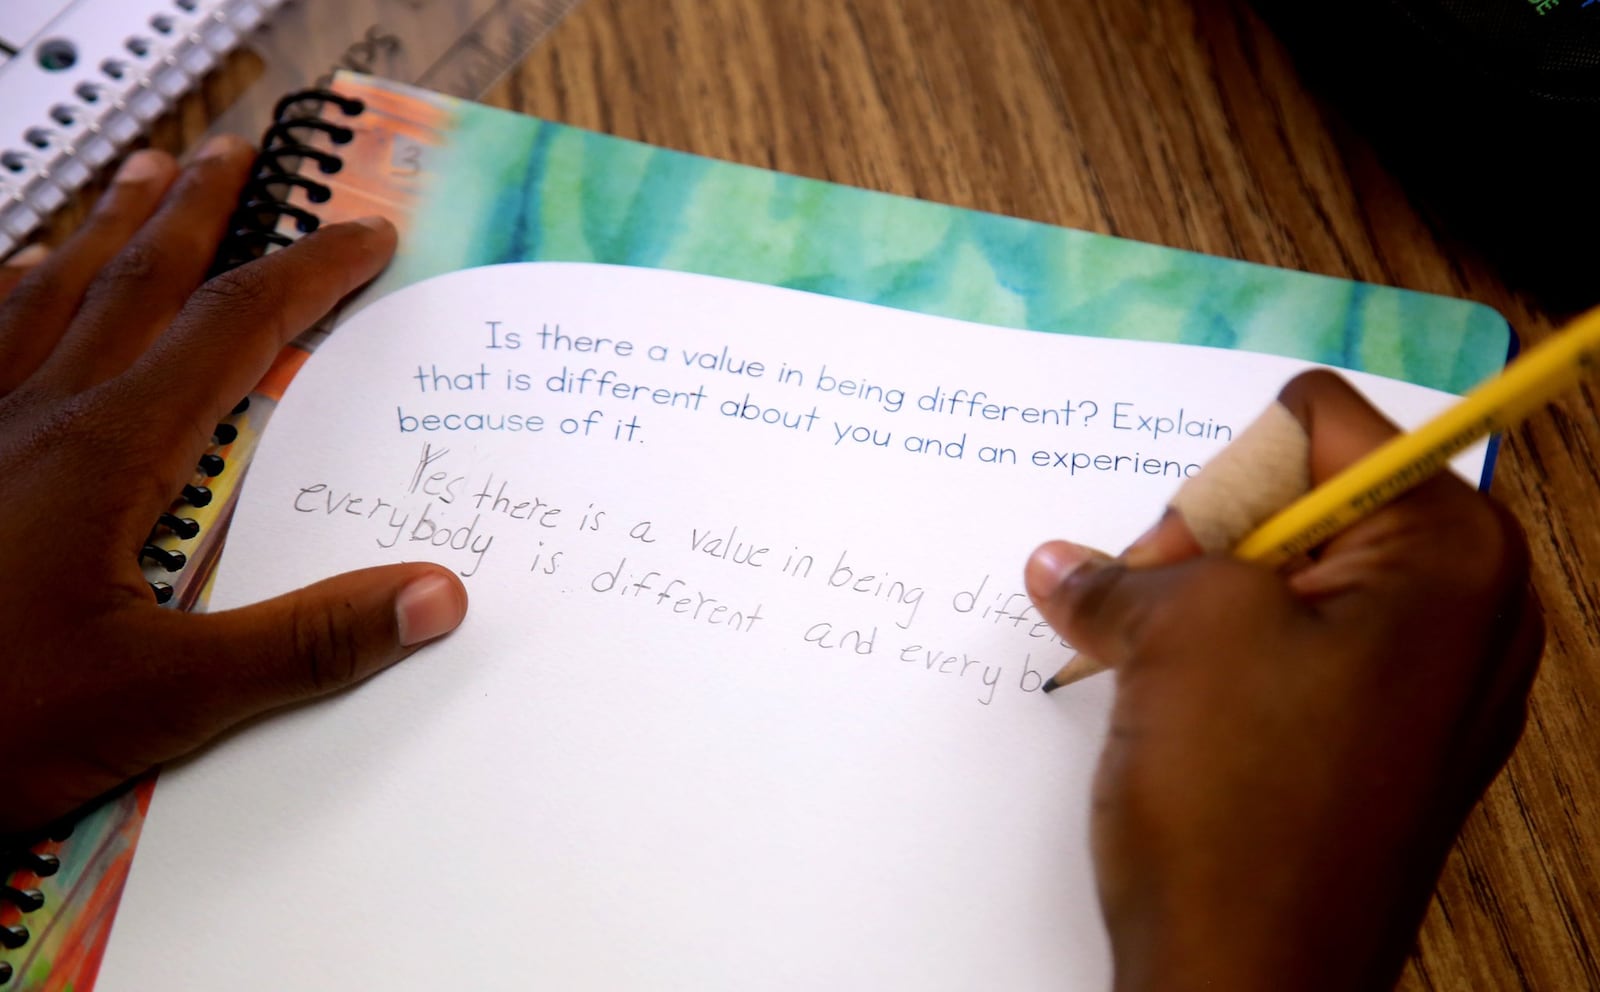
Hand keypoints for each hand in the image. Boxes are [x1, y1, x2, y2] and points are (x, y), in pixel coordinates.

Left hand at [0, 140, 466, 835]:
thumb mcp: (165, 698)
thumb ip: (305, 645)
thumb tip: (436, 596)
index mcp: (107, 455)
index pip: (232, 330)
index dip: (308, 273)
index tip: (365, 235)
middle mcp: (35, 416)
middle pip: (135, 283)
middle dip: (198, 212)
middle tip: (240, 152)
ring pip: (47, 295)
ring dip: (107, 229)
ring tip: (143, 176)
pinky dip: (10, 292)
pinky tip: (16, 276)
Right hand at [1024, 370, 1541, 990]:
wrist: (1244, 981)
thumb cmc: (1239, 795)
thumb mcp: (1178, 632)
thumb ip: (1127, 565)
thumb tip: (1065, 563)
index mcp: (1453, 555)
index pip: (1326, 424)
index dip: (1230, 471)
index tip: (1179, 551)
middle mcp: (1467, 613)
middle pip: (1313, 503)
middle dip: (1212, 543)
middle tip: (1152, 606)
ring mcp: (1427, 690)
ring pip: (1292, 585)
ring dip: (1203, 607)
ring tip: (1153, 667)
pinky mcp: (1380, 748)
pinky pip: (1300, 659)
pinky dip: (1225, 664)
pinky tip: (1174, 708)